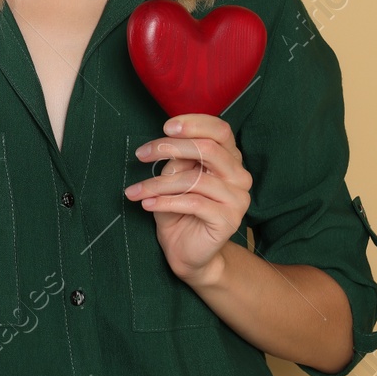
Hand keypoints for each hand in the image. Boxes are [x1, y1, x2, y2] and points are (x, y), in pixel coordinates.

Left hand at [123, 114, 251, 284]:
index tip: (166, 127)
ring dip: (158, 183)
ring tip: (137, 191)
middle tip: (141, 154)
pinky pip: (193, 203)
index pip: (220, 130)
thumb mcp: (174, 178)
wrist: (185, 251)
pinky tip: (147, 204)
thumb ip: (178, 160)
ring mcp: (238, 198)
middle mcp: (239, 176)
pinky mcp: (229, 219)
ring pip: (195, 179)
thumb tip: (168, 144)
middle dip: (170, 148)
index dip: (194, 124)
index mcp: (229, 159)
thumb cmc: (178, 210)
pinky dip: (165, 202)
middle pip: (208, 149)